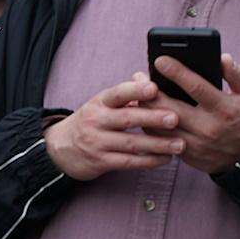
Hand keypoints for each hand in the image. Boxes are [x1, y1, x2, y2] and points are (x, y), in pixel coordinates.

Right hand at [44, 76, 184, 180]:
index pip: (118, 93)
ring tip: (180, 144)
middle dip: (153, 118)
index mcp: (101, 102)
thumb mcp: (105, 103)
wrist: (60, 148)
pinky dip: (148, 161)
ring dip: (157, 144)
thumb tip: (148, 76)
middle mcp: (97, 121)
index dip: (136, 90)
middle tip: (175, 118)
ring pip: (131, 143)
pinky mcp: (100, 162)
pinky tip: (166, 158)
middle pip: (127, 119)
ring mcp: (97, 142)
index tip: (155, 88)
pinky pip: (128, 162)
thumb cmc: (93, 120)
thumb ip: (129, 93)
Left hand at [143, 53, 239, 175]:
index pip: (197, 88)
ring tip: (136, 92)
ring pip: (161, 126)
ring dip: (146, 108)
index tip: (161, 60)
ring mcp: (195, 143)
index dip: (178, 73)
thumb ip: (238, 75)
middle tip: (138, 76)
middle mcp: (208, 127)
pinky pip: (160, 139)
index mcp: (225, 108)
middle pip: (171, 108)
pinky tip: (143, 112)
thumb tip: (223, 58)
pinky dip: (149, 126)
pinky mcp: (185, 154)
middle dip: (151, 91)